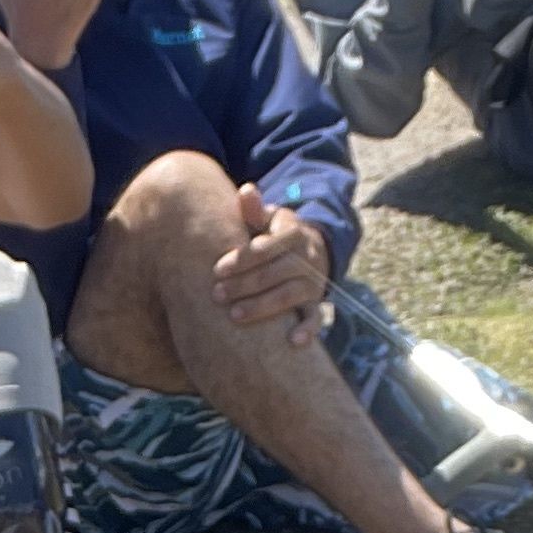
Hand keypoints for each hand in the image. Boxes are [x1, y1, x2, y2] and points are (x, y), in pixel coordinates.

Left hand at [210, 182, 331, 346]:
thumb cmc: (274, 236)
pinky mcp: (315, 303)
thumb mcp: (267, 220)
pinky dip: (307, 330)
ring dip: (263, 307)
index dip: (244, 258)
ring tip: (234, 316)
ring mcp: (313, 282)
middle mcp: (307, 257)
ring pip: (291, 295)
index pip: (270, 246)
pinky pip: (315, 318)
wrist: (309, 249)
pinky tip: (292, 342)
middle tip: (217, 295)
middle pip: (277, 272)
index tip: (218, 269)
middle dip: (246, 284)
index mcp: (293, 233)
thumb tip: (246, 190)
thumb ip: (254, 210)